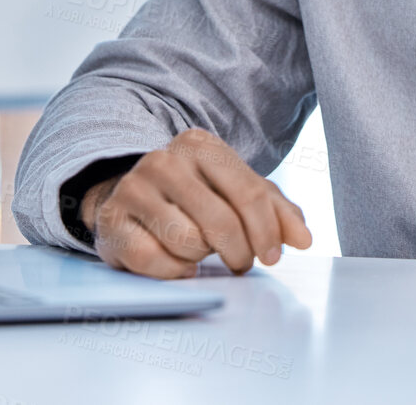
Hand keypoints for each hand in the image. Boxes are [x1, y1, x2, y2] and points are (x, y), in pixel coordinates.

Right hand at [80, 128, 312, 278]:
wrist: (131, 198)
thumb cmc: (195, 197)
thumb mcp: (238, 194)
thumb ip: (276, 212)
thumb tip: (304, 239)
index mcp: (200, 144)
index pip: (250, 193)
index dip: (268, 232)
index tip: (272, 256)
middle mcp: (163, 159)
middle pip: (221, 222)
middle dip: (238, 251)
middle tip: (239, 261)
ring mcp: (133, 188)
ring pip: (187, 242)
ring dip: (200, 256)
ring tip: (197, 247)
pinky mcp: (112, 220)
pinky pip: (154, 260)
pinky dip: (172, 270)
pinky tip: (174, 260)